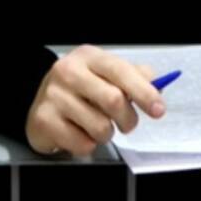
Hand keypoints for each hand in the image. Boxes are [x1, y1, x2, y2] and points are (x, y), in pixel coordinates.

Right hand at [25, 45, 164, 155]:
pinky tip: (79, 132)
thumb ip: (133, 76)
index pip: (121, 71)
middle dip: (129, 119)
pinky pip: (82, 144)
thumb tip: (156, 84)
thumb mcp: (106, 74)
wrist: (42, 101)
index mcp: (88, 57)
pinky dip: (88, 144)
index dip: (144, 91)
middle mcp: (68, 71)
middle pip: (114, 100)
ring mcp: (53, 95)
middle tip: (127, 123)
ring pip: (100, 127)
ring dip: (107, 134)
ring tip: (97, 126)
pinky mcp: (44, 120)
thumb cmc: (80, 88)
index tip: (158, 109)